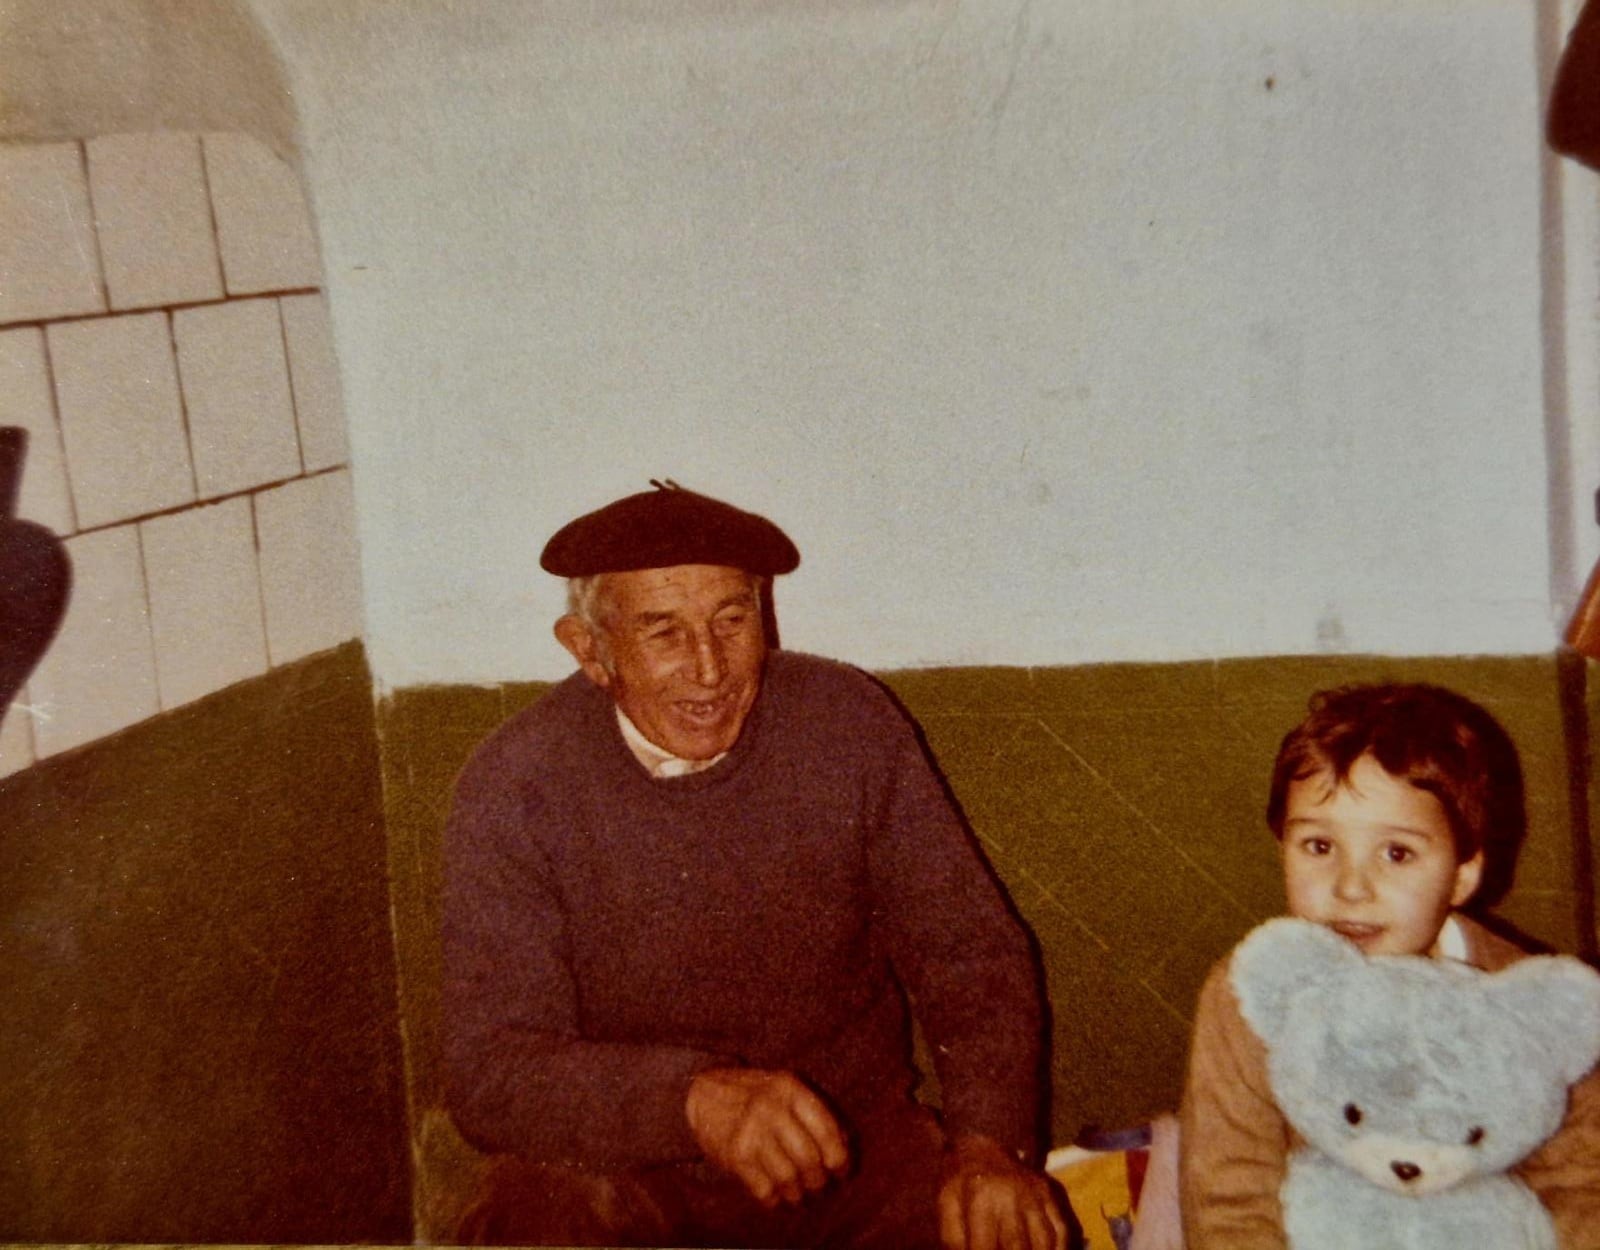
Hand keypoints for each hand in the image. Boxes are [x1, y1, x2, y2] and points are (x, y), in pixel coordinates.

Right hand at [684, 1067, 850, 1207]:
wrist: (705, 1093)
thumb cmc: (756, 1096)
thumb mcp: (786, 1091)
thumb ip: (815, 1112)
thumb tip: (846, 1147)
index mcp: (791, 1089)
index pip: (826, 1131)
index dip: (839, 1160)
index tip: (842, 1173)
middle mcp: (771, 1108)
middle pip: (809, 1159)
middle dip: (819, 1182)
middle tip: (820, 1188)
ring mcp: (751, 1131)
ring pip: (788, 1178)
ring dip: (798, 1196)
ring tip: (800, 1197)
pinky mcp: (735, 1154)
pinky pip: (764, 1189)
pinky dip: (775, 1201)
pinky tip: (778, 1199)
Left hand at [938, 1133, 1069, 1249]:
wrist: (981, 1143)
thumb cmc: (960, 1180)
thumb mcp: (945, 1203)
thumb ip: (953, 1239)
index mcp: (980, 1198)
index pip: (985, 1248)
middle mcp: (1011, 1196)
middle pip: (1018, 1247)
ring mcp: (1034, 1195)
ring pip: (1043, 1241)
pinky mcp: (1048, 1194)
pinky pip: (1060, 1229)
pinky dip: (1058, 1249)